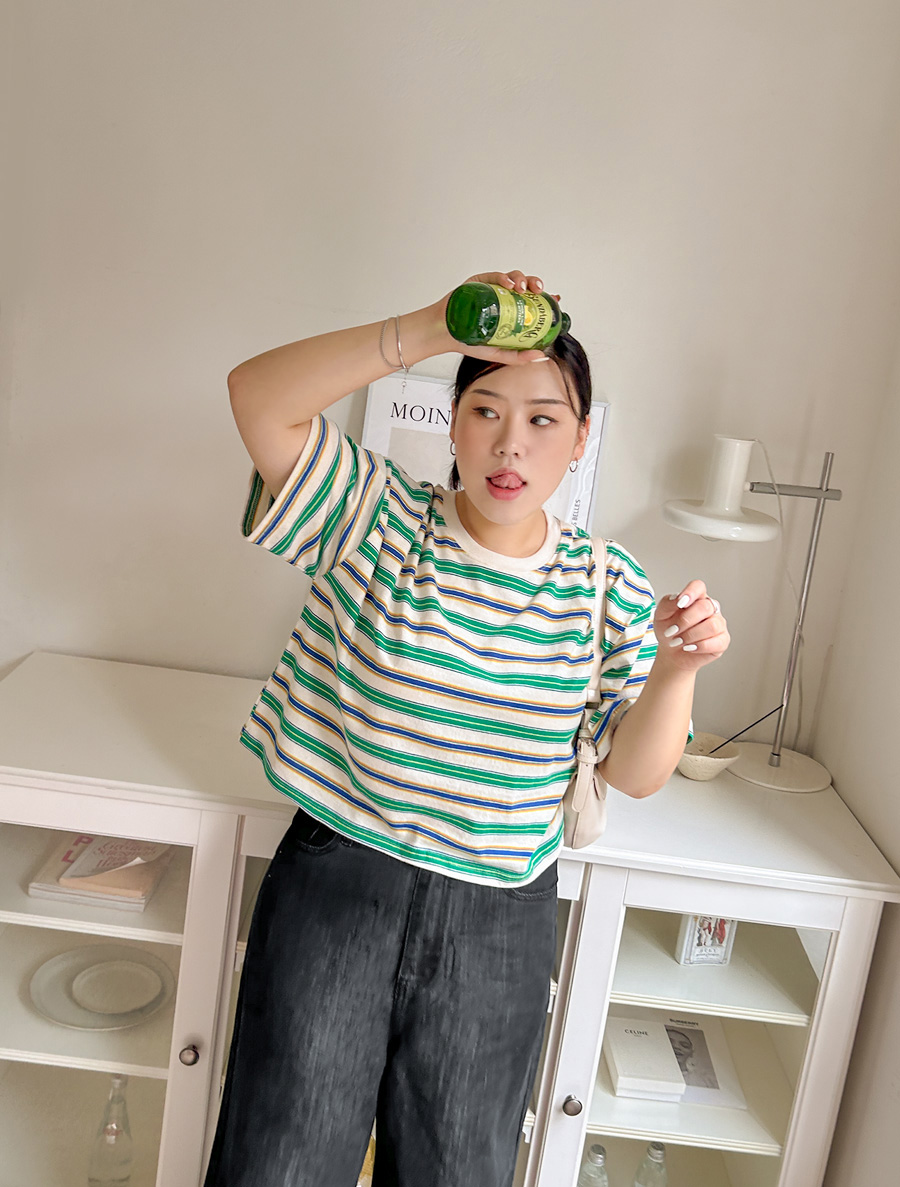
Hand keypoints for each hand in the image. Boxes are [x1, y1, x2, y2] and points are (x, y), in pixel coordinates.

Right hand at [431, 270, 559, 365]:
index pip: (532, 302)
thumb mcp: (497, 354)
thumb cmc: (469, 342)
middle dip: (535, 284)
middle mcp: (503, 298)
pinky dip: (503, 277)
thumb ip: (518, 356)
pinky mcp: (479, 282)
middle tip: (539, 291)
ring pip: (512, 277)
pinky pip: (494, 276)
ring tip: (523, 288)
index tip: (555, 300)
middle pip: (525, 286)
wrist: (445, 335)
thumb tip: (541, 356)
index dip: (545, 298)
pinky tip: (508, 284)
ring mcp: (492, 289)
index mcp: (511, 312)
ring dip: (521, 279)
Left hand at [653, 580, 730, 672]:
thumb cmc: (669, 631)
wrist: (671, 653)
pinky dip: (700, 646)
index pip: (698, 586)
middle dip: (685, 621)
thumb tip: (677, 598)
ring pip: (712, 625)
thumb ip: (667, 604)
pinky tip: (690, 647)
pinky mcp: (723, 640)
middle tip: (672, 631)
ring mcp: (719, 624)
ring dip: (691, 636)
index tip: (680, 604)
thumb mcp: (661, 616)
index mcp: (696, 598)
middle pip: (705, 607)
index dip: (691, 593)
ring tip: (679, 641)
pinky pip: (717, 642)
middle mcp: (710, 608)